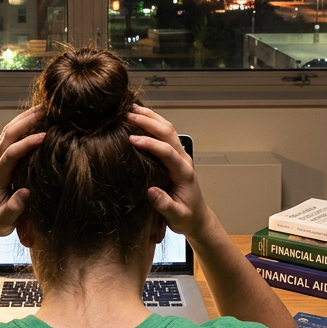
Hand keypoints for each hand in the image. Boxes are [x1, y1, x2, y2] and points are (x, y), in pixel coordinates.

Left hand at [0, 106, 45, 240]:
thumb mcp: (4, 220)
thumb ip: (13, 208)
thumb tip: (25, 194)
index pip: (11, 154)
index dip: (27, 143)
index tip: (44, 136)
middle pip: (8, 135)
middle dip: (26, 120)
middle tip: (45, 109)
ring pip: (9, 132)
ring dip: (24, 118)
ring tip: (43, 108)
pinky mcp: (4, 160)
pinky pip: (12, 137)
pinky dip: (23, 124)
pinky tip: (36, 119)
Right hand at [128, 105, 214, 237]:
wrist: (197, 219)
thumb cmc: (186, 218)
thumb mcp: (176, 216)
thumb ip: (164, 204)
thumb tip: (151, 191)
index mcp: (183, 173)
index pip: (167, 152)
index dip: (150, 143)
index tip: (132, 139)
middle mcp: (184, 160)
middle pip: (168, 134)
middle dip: (149, 122)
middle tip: (128, 115)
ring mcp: (181, 156)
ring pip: (168, 130)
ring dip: (152, 118)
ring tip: (133, 109)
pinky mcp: (176, 156)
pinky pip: (166, 135)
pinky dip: (154, 123)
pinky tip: (142, 118)